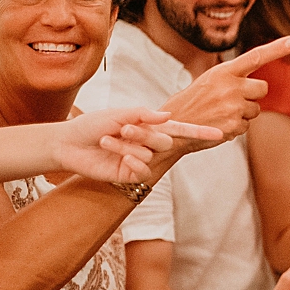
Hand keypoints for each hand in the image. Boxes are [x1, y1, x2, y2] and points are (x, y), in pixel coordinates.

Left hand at [55, 108, 222, 183]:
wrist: (68, 144)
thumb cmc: (91, 124)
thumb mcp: (118, 114)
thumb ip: (143, 114)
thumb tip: (168, 116)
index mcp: (149, 127)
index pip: (180, 129)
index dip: (200, 132)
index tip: (221, 133)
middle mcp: (148, 144)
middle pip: (165, 140)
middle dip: (145, 134)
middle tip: (123, 128)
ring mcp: (140, 160)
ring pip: (151, 154)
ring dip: (129, 146)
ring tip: (107, 141)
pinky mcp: (129, 175)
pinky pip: (143, 170)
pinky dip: (133, 162)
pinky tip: (119, 158)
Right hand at [158, 36, 289, 150]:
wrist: (174, 126)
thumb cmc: (194, 102)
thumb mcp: (210, 81)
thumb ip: (233, 79)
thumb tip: (259, 87)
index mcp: (223, 71)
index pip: (255, 57)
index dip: (277, 49)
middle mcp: (230, 87)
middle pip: (262, 88)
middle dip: (253, 94)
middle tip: (231, 99)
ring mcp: (233, 107)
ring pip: (255, 109)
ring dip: (242, 112)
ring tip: (219, 113)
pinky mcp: (233, 126)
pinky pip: (246, 125)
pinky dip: (235, 127)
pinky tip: (218, 125)